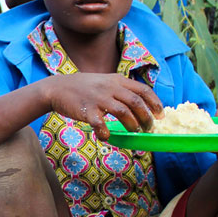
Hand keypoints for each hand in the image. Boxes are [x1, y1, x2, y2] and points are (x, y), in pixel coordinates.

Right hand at [45, 73, 162, 139]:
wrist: (57, 88)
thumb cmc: (82, 87)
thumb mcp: (104, 81)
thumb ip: (120, 89)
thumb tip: (139, 103)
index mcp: (117, 80)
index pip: (142, 90)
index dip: (155, 103)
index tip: (160, 115)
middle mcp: (110, 88)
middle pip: (136, 103)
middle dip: (146, 117)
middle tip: (148, 128)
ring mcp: (98, 99)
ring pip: (123, 113)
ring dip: (132, 125)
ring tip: (134, 132)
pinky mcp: (87, 110)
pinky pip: (100, 124)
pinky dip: (106, 133)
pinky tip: (106, 136)